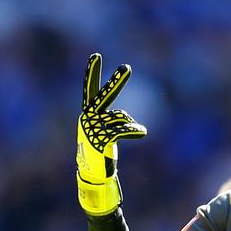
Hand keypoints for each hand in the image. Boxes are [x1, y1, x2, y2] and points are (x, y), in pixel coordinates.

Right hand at [76, 53, 146, 215]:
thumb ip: (114, 119)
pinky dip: (133, 129)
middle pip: (104, 96)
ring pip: (121, 117)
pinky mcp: (101, 140)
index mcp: (88, 114)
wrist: (93, 174)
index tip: (96, 56)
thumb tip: (125, 117)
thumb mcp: (105, 131)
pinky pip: (122, 129)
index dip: (92, 73)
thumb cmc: (100, 151)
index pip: (90, 89)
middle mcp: (89, 118)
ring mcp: (94, 128)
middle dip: (116, 82)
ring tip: (138, 132)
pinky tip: (141, 132)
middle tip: (127, 67)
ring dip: (131, 125)